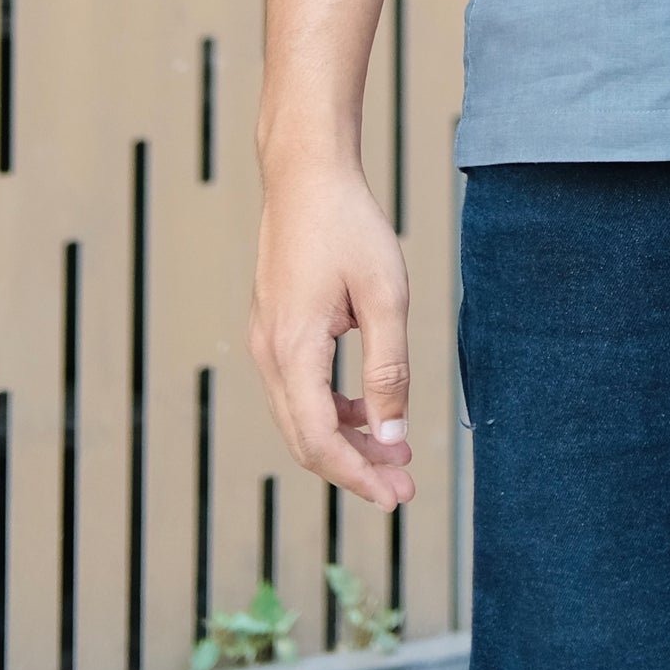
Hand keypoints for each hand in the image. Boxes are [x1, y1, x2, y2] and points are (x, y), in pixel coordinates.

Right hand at [250, 159, 416, 510]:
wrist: (306, 173)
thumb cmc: (348, 225)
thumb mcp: (385, 296)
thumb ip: (388, 371)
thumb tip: (390, 437)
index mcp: (292, 352)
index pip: (319, 441)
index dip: (358, 476)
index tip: (396, 497)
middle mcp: (269, 354)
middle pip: (306, 439)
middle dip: (354, 468)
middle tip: (402, 486)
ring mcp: (267, 341)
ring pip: (301, 417)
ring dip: (346, 440)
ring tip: (394, 452)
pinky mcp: (275, 328)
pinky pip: (299, 389)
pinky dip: (333, 410)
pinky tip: (369, 410)